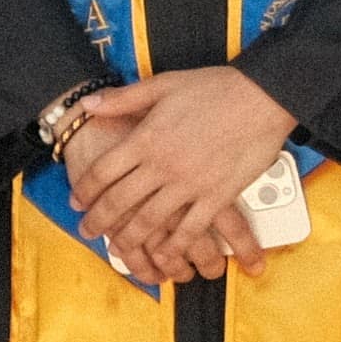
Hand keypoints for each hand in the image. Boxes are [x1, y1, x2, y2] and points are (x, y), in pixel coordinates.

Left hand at [63, 69, 291, 285]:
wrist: (263, 97)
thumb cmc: (216, 88)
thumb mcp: (162, 85)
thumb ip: (123, 99)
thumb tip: (88, 103)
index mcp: (145, 138)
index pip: (103, 171)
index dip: (85, 189)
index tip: (77, 202)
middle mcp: (163, 166)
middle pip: (120, 201)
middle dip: (99, 221)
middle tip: (87, 232)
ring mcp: (190, 184)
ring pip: (151, 221)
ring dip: (130, 239)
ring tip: (118, 250)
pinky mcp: (218, 196)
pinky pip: (191, 229)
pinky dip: (175, 246)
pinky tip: (164, 257)